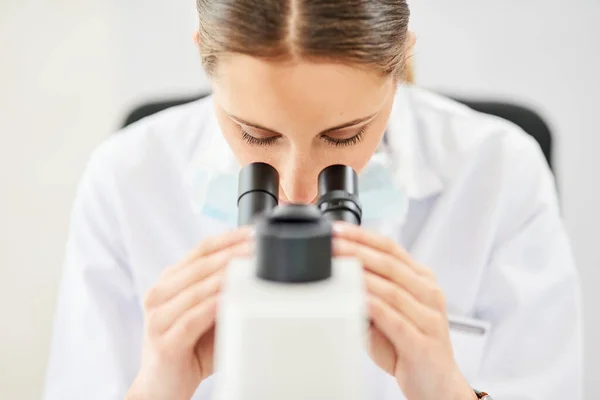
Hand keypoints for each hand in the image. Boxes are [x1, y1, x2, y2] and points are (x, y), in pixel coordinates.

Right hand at [127, 227, 253, 399]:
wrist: (161, 387)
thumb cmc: (188, 348)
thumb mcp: (208, 313)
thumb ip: (223, 292)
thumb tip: (256, 272)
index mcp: (170, 282)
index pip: (201, 250)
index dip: (228, 238)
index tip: (253, 231)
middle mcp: (159, 295)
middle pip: (200, 265)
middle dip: (232, 254)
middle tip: (257, 247)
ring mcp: (157, 318)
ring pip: (196, 289)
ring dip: (226, 277)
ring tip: (249, 268)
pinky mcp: (164, 343)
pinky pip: (192, 319)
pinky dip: (212, 307)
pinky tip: (229, 299)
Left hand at [332, 222, 476, 399]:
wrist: (438, 386)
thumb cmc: (409, 347)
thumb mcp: (391, 312)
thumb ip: (372, 292)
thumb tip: (340, 273)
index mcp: (422, 280)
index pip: (391, 248)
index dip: (363, 237)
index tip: (338, 230)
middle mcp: (429, 294)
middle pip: (390, 264)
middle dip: (357, 251)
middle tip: (332, 244)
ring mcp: (429, 318)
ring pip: (392, 288)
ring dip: (361, 275)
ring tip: (338, 267)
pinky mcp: (422, 343)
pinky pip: (395, 319)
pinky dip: (374, 306)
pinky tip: (357, 299)